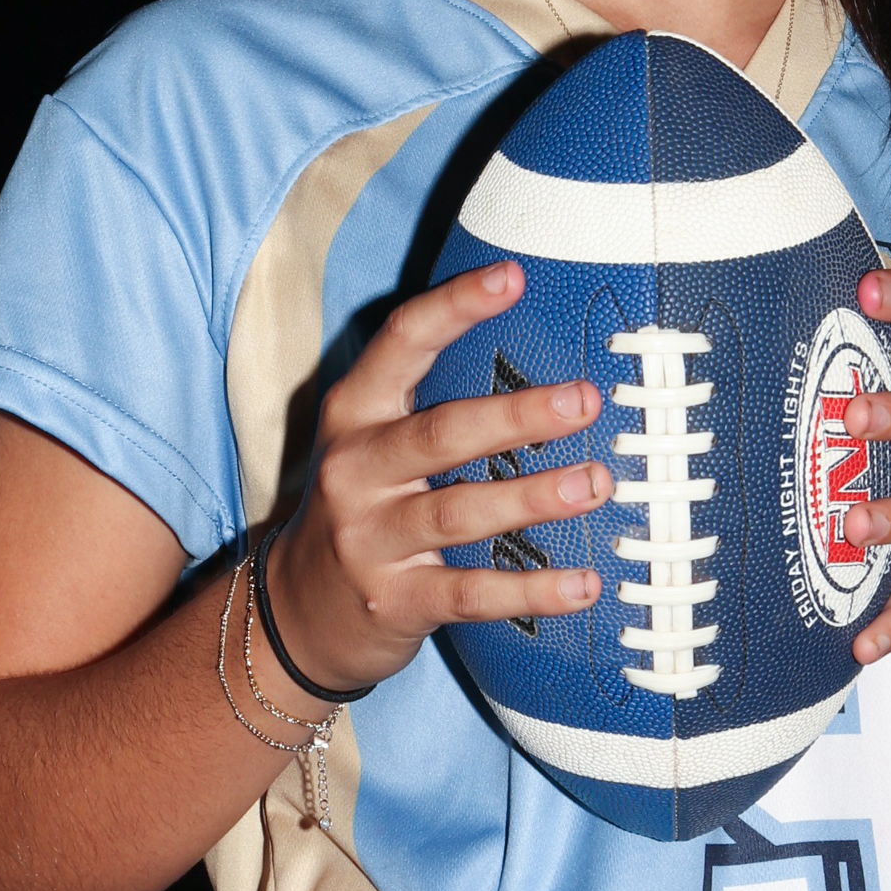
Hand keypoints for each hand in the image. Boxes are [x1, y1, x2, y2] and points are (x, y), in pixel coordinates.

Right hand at [264, 261, 611, 694]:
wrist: (295, 613)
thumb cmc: (362, 507)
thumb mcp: (372, 442)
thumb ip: (431, 402)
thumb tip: (548, 370)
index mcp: (353, 413)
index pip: (401, 342)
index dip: (456, 306)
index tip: (514, 277)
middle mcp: (354, 469)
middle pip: (440, 433)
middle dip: (517, 416)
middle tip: (584, 400)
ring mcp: (369, 538)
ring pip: (458, 512)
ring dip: (532, 497)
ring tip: (596, 483)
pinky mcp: (393, 601)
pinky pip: (470, 593)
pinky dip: (530, 591)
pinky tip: (584, 584)